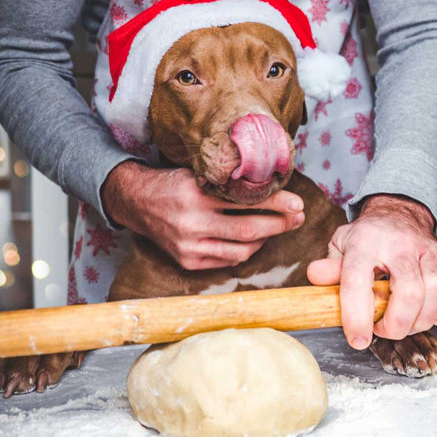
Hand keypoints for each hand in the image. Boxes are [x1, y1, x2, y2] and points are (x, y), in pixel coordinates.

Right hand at [101, 161, 304, 269]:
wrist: (138, 203)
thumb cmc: (174, 184)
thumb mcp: (197, 174)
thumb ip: (226, 183)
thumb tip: (270, 186)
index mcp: (195, 194)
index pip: (245, 201)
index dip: (276, 203)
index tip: (298, 203)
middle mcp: (191, 222)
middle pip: (248, 229)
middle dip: (280, 224)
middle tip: (298, 217)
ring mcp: (189, 246)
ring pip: (241, 250)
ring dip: (266, 240)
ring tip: (278, 227)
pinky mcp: (187, 261)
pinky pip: (227, 260)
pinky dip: (246, 251)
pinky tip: (254, 240)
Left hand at [307, 194, 436, 349]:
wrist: (396, 212)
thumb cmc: (366, 237)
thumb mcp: (340, 246)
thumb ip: (329, 266)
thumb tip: (315, 277)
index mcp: (364, 243)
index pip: (358, 280)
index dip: (357, 316)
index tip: (357, 339)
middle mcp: (399, 245)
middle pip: (409, 292)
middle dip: (396, 325)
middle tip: (382, 329)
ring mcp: (428, 250)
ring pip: (436, 292)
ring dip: (421, 320)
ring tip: (403, 322)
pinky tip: (435, 312)